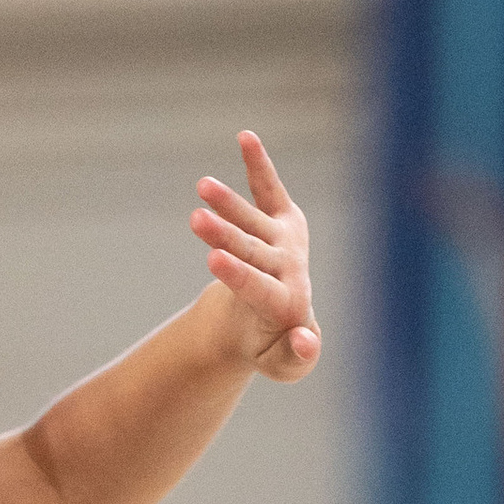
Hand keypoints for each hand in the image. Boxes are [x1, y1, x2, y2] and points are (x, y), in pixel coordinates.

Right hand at [193, 134, 320, 381]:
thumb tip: (307, 340)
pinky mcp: (282, 217)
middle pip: (252, 249)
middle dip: (224, 235)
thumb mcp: (281, 366)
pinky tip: (246, 137)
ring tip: (202, 186)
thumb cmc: (272, 346)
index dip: (238, 274)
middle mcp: (289, 265)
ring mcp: (286, 239)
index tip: (212, 260)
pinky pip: (268, 189)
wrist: (274, 319)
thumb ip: (295, 360)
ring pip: (252, 219)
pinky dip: (258, 164)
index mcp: (288, 303)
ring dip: (227, 202)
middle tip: (196, 220)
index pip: (260, 286)